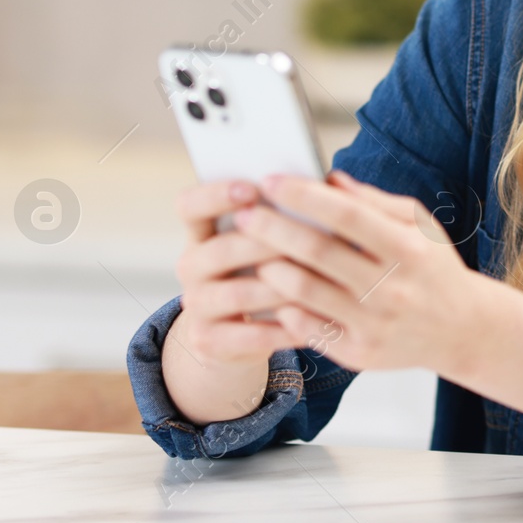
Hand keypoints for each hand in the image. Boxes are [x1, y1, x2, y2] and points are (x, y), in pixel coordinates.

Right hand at [171, 179, 306, 364]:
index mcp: (202, 232)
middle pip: (220, 250)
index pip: (190, 205)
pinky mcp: (209, 341)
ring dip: (282, 287)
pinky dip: (285, 329)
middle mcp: (191, 266)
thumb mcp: (268, 240)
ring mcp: (196, 305)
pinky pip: (249, 336)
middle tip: (306, 237)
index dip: (215, 195)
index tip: (251, 189)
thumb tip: (332, 182)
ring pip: (238, 294)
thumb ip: (288, 212)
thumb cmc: (265, 269)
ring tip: (321, 281)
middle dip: (266, 243)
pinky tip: (315, 320)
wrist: (238, 333)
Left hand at [230, 170, 480, 375]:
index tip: (270, 182)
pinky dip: (283, 307)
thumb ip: (374, 201)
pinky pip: (307, 328)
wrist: (461, 330)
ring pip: (305, 292)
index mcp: (408, 248)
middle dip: (273, 229)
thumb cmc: (433, 267)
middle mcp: (392, 287)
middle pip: (318, 252)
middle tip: (245, 214)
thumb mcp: (418, 225)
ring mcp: (374, 324)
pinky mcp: (359, 353)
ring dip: (271, 268)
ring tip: (252, 253)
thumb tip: (328, 179)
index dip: (303, 196)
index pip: (346, 214)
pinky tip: (272, 291)